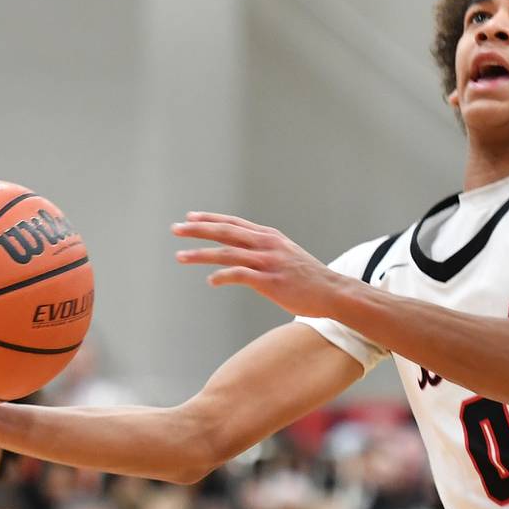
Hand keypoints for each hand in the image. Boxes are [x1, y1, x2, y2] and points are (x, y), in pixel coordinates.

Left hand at [173, 213, 351, 318]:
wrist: (333, 292)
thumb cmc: (308, 278)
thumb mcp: (286, 255)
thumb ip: (265, 250)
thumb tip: (243, 253)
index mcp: (269, 236)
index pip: (233, 223)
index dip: (210, 219)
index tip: (190, 217)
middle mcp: (267, 244)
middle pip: (226, 232)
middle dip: (198, 229)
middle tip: (175, 228)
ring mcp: (269, 262)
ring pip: (228, 252)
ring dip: (201, 254)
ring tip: (180, 256)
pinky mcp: (271, 281)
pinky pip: (240, 275)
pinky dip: (222, 276)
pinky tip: (210, 281)